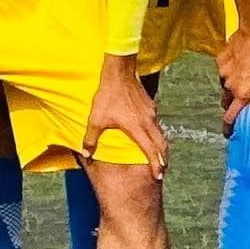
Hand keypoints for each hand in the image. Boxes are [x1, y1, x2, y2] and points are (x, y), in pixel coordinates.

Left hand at [85, 54, 169, 178]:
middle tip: (162, 171)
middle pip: (161, 145)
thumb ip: (91, 138)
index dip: (156, 165)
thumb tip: (86, 154)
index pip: (151, 151)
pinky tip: (150, 135)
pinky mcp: (150, 106)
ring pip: (160, 134)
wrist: (120, 72)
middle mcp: (148, 122)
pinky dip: (156, 135)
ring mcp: (151, 113)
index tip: (159, 176)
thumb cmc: (108, 96)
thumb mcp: (96, 119)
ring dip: (160, 147)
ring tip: (158, 156)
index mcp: (137, 129)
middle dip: (163, 159)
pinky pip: (156, 125)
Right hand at [215, 22, 249, 132]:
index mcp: (244, 93)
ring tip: (245, 80)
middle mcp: (230, 86)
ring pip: (226, 86)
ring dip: (234, 86)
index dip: (229, 127)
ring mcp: (224, 73)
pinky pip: (224, 71)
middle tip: (243, 102)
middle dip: (234, 105)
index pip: (231, 117)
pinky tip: (242, 65)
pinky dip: (231, 71)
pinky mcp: (221, 61)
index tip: (230, 133)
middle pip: (228, 102)